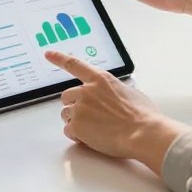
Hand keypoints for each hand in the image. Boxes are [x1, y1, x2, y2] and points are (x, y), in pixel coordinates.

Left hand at [46, 51, 183, 172]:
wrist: (143, 133)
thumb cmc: (143, 115)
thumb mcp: (130, 92)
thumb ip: (114, 90)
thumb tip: (114, 95)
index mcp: (100, 79)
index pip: (74, 64)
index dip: (59, 58)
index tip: (48, 54)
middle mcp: (87, 90)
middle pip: (67, 96)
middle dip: (74, 105)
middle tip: (90, 116)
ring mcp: (80, 108)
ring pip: (66, 114)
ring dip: (76, 121)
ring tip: (96, 129)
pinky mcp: (77, 126)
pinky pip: (69, 131)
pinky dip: (77, 136)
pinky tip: (92, 138)